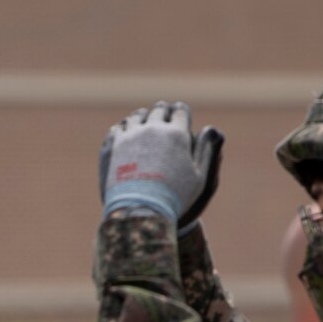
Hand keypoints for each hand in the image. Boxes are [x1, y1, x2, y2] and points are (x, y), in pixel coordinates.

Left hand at [99, 101, 223, 228]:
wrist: (140, 211)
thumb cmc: (175, 198)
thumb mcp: (199, 177)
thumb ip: (205, 150)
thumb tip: (209, 129)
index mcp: (177, 133)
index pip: (180, 111)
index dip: (181, 113)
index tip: (180, 115)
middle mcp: (153, 129)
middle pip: (158, 110)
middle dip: (163, 112)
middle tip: (163, 116)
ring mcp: (130, 135)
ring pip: (136, 116)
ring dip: (142, 118)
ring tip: (143, 124)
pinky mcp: (112, 146)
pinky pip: (118, 129)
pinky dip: (123, 130)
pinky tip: (126, 136)